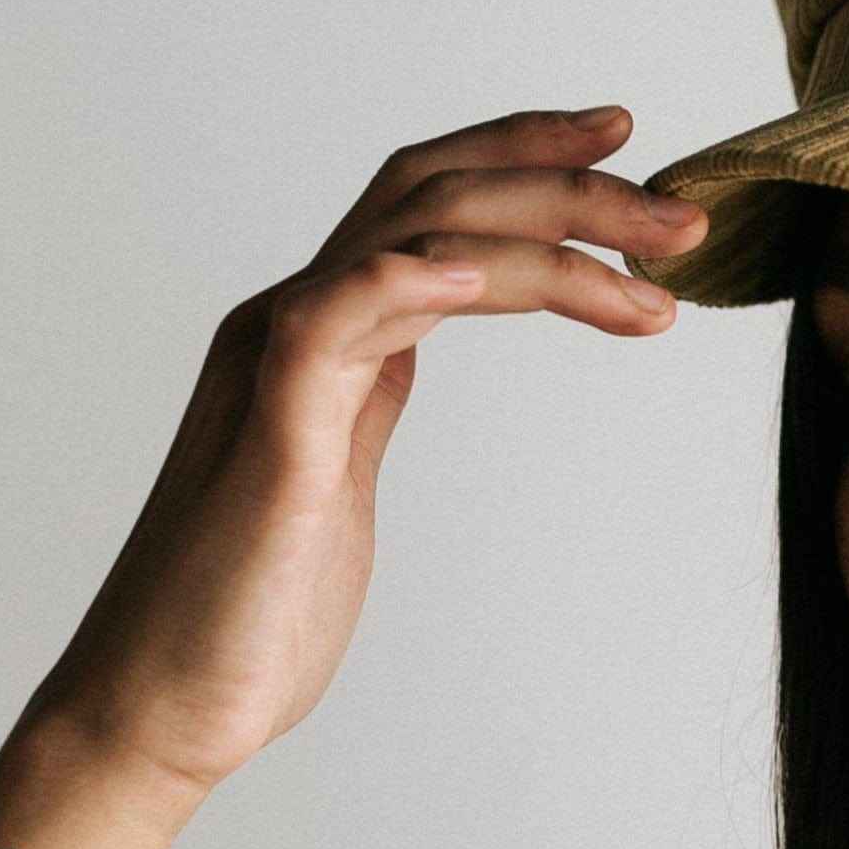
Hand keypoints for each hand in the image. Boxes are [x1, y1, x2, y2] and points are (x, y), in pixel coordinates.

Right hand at [18, 105, 705, 795]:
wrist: (164, 706)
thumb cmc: (253, 606)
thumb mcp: (334, 481)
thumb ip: (363, 405)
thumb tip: (404, 364)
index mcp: (321, 333)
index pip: (429, 204)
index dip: (525, 157)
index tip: (629, 142)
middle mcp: (295, 328)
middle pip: (434, 196)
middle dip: (568, 186)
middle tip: (684, 219)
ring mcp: (276, 376)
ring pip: (413, 244)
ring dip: (548, 243)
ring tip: (652, 274)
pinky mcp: (272, 443)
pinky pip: (328, 326)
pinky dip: (402, 282)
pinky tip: (477, 274)